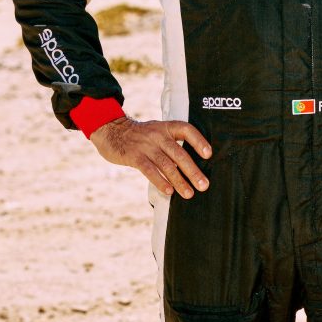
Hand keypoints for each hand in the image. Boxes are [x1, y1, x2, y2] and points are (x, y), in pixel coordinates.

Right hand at [90, 117, 211, 198]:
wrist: (112, 131)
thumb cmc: (140, 136)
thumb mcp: (157, 132)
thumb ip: (171, 144)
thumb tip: (189, 165)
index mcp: (166, 127)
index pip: (186, 130)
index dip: (198, 141)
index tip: (208, 154)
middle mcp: (158, 135)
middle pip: (179, 153)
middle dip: (193, 171)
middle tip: (204, 185)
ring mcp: (146, 146)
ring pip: (166, 165)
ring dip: (179, 181)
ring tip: (189, 193)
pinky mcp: (134, 157)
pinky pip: (150, 170)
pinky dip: (160, 181)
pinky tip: (168, 192)